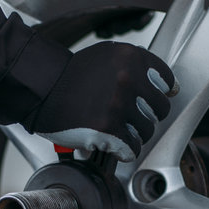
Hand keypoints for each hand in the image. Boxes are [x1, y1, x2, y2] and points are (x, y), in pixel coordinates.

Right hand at [21, 41, 176, 161]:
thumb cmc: (71, 75)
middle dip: (146, 116)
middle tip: (130, 118)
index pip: (166, 80)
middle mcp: (127, 79)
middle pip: (159, 109)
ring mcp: (118, 105)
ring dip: (133, 135)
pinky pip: (130, 148)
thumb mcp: (106, 56)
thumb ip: (135, 66)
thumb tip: (166, 86)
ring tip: (117, 132)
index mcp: (131, 58)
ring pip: (146, 131)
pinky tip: (113, 146)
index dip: (161, 94)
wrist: (42, 89)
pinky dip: (123, 151)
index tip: (156, 100)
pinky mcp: (107, 128)